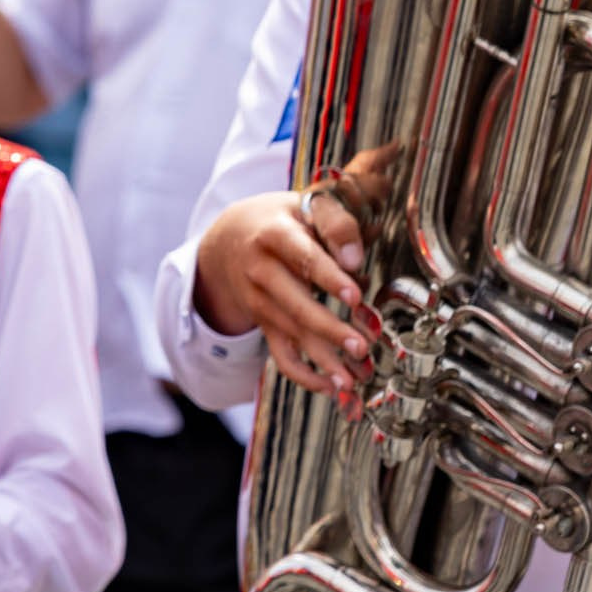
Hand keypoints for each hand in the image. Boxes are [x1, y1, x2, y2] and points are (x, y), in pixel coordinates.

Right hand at [194, 186, 371, 398]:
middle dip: (328, 328)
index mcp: (274, 234)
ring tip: (354, 378)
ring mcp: (259, 300)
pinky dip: (304, 374)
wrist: (229, 238)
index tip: (355, 295)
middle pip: (294, 303)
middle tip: (361, 345)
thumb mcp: (305, 205)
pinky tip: (331, 387)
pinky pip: (280, 354)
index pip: (303, 256)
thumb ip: (335, 222)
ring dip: (325, 357)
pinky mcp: (264, 323)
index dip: (328, 276)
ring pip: (291, 333)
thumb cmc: (282, 219)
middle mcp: (260, 270)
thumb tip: (355, 258)